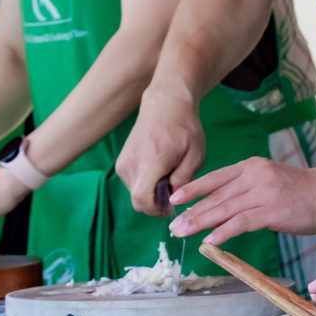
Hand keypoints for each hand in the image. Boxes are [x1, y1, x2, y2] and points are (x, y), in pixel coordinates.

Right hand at [115, 85, 206, 215]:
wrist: (165, 104)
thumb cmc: (185, 128)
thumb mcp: (195, 154)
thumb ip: (184, 179)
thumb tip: (172, 199)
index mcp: (151, 162)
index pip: (142, 199)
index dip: (156, 210)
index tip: (171, 208)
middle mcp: (131, 164)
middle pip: (138, 200)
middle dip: (156, 203)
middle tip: (174, 191)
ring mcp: (123, 163)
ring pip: (135, 193)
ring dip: (151, 193)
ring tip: (168, 175)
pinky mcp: (121, 162)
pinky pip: (132, 183)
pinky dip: (145, 184)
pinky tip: (159, 170)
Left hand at [169, 155, 315, 242]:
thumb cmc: (302, 189)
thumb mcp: (270, 178)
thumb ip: (248, 186)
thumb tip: (222, 203)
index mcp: (251, 166)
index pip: (215, 178)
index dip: (193, 189)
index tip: (174, 199)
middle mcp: (254, 176)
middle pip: (216, 196)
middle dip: (192, 212)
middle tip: (173, 226)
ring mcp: (263, 193)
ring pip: (224, 209)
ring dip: (201, 223)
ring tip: (183, 233)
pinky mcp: (272, 211)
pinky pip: (242, 222)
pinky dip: (223, 231)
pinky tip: (210, 241)